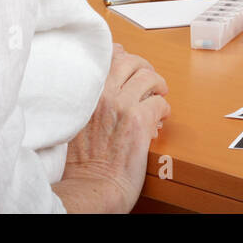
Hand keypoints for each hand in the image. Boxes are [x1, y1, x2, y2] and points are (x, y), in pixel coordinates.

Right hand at [54, 42, 170, 212]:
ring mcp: (122, 105)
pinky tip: (161, 118)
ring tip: (160, 94)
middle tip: (150, 79)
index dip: (122, 55)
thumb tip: (109, 88)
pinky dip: (164, 109)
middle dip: (143, 67)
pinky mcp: (140, 121)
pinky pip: (160, 102)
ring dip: (158, 84)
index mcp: (85, 94)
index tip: (128, 59)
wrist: (92, 188)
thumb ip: (91, 102)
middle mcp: (102, 95)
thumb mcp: (78, 123)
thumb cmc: (83, 163)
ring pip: (149, 77)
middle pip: (130, 61)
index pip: (106, 57)